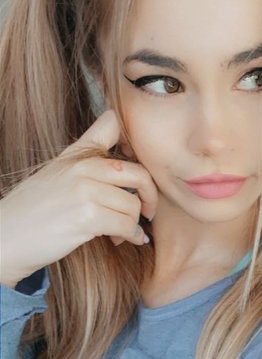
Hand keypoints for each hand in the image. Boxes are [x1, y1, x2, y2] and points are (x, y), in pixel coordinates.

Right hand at [0, 109, 157, 287]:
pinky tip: (120, 240)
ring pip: (133, 205)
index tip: (138, 174)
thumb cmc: (33, 209)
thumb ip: (87, 148)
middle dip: (150, 196)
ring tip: (121, 232)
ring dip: (133, 224)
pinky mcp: (87, 217)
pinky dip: (130, 236)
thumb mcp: (58, 171)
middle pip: (138, 174)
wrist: (5, 237)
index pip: (113, 125)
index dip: (136, 147)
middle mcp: (82, 167)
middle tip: (147, 211)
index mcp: (77, 154)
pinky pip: (126, 225)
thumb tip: (113, 119)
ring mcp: (85, 190)